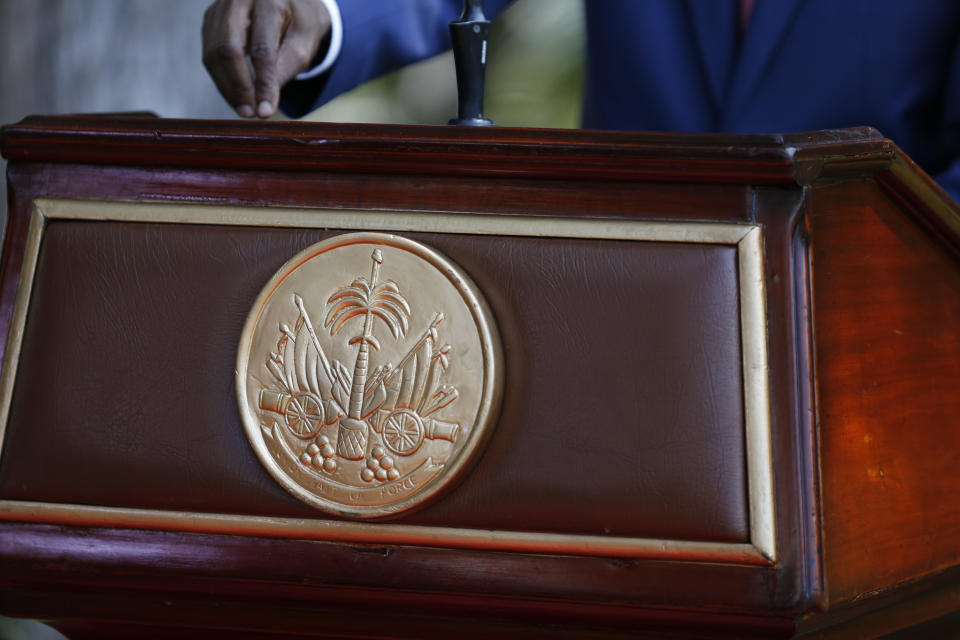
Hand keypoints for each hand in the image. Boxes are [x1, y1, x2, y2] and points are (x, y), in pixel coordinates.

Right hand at [203, 0, 330, 118]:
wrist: (291, 1)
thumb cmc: (300, 23)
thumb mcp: (303, 45)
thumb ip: (285, 71)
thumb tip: (264, 106)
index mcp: (269, 0)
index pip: (262, 48)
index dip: (262, 83)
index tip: (265, 111)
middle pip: (228, 47)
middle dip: (238, 86)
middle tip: (250, 113)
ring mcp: (221, 7)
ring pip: (213, 52)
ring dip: (227, 86)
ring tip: (245, 108)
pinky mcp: (212, 19)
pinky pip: (210, 52)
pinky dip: (222, 77)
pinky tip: (236, 93)